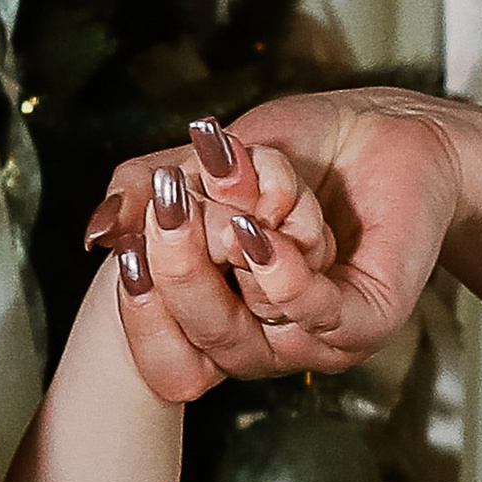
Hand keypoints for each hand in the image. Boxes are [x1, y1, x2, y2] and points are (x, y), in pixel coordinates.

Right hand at [88, 95, 466, 401]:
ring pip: (254, 332)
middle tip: (167, 208)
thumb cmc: (300, 151)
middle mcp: (266, 344)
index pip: (164, 355)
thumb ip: (145, 197)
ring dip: (238, 260)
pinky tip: (264, 238)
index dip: (139, 315)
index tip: (125, 255)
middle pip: (201, 345)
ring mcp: (316, 340)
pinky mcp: (366, 321)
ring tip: (237, 202)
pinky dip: (283, 278)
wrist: (384, 127)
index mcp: (223, 321)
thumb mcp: (206, 167)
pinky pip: (312, 316)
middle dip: (178, 277)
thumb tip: (97, 234)